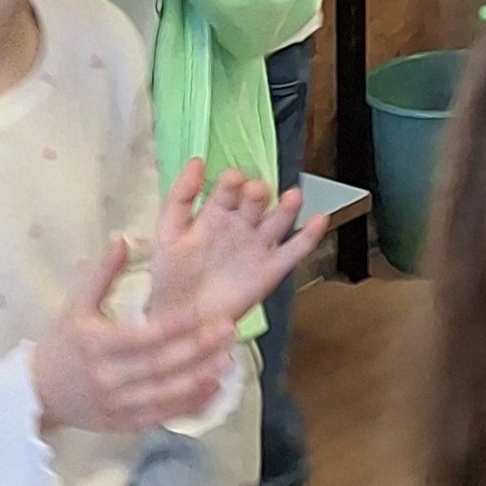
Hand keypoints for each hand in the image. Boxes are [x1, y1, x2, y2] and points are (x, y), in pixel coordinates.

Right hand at [27, 239, 235, 434]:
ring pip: (165, 394)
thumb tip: (122, 238)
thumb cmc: (61, 344)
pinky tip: (212, 388)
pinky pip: (161, 416)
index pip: (143, 336)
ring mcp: (116, 405)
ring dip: (199, 378)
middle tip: (228, 329)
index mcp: (96, 345)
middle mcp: (108, 378)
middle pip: (160, 365)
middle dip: (198, 349)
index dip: (175, 325)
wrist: (37, 393)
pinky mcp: (123, 424)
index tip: (202, 311)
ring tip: (228, 359)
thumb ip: (100, 273)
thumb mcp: (75, 305)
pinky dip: (188, 404)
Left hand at [147, 159, 325, 330]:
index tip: (232, 179)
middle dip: (258, 193)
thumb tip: (196, 161)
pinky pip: (293, 251)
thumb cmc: (171, 278)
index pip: (229, 188)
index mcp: (215, 214)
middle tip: (256, 192)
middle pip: (256, 201)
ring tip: (293, 197)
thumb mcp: (168, 234)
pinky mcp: (270, 271)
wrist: (178, 323)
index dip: (232, 180)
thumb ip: (180, 197)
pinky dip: (308, 237)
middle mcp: (239, 226)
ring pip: (278, 221)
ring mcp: (257, 248)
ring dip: (287, 208)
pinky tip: (318, 221)